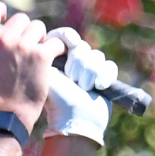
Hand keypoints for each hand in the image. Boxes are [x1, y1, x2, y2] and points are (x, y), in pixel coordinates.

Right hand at [0, 2, 56, 130]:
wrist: (6, 114)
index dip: (2, 10)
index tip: (7, 19)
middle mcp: (4, 39)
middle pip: (22, 18)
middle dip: (26, 30)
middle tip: (27, 46)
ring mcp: (24, 47)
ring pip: (39, 27)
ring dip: (41, 39)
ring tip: (37, 55)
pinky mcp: (41, 56)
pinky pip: (56, 42)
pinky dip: (56, 49)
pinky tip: (52, 58)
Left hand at [41, 27, 114, 147]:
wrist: (76, 119)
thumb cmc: (57, 100)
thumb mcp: (46, 74)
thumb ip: (45, 53)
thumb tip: (49, 38)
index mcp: (58, 58)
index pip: (64, 36)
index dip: (68, 38)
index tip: (70, 44)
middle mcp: (74, 61)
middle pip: (82, 46)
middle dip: (78, 64)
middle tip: (72, 79)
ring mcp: (90, 69)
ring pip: (97, 56)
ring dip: (90, 73)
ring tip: (83, 88)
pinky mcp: (105, 76)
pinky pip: (109, 66)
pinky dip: (105, 76)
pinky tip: (98, 87)